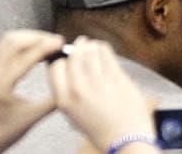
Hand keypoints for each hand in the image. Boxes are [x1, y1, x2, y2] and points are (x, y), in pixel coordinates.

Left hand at [0, 30, 63, 153]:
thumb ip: (53, 99)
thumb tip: (72, 82)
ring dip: (30, 37)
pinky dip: (23, 42)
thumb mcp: (33, 117)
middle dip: (38, 37)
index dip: (45, 46)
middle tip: (57, 41)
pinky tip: (37, 48)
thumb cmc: (6, 131)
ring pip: (9, 39)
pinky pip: (6, 46)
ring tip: (49, 43)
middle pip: (14, 40)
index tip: (62, 42)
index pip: (25, 57)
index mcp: (1, 86)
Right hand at [48, 37, 154, 151]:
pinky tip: (103, 48)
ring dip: (91, 45)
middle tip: (81, 42)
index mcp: (64, 100)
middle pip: (73, 57)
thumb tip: (70, 70)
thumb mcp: (74, 114)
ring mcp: (98, 82)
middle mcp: (79, 89)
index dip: (61, 59)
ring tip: (92, 45)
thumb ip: (70, 92)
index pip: (55, 68)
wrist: (126, 139)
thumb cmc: (101, 129)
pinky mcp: (116, 76)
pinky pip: (106, 53)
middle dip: (77, 47)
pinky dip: (103, 48)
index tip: (66, 56)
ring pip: (90, 52)